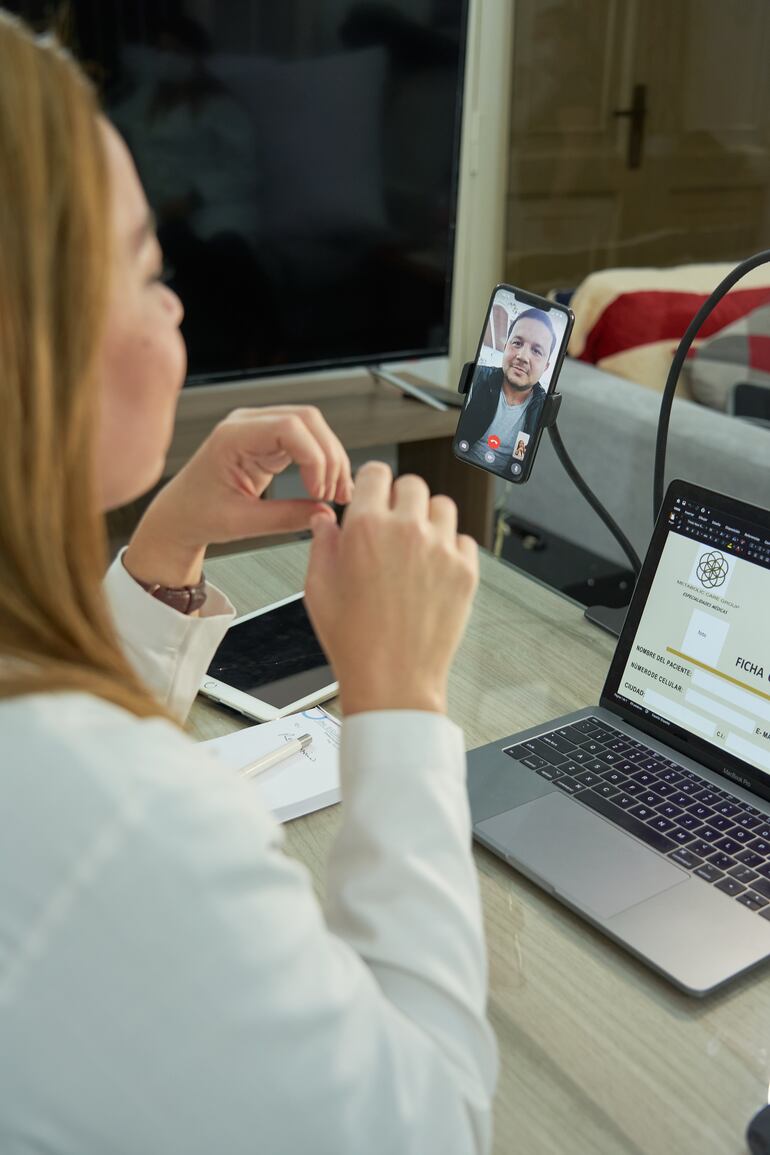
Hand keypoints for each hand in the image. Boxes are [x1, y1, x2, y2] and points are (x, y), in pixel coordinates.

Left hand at [124, 406, 352, 586]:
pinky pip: (306, 441)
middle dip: (330, 456)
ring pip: (313, 428)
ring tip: (337, 493)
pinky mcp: (269, 441)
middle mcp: (247, 424)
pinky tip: (328, 485)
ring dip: (331, 459)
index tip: (320, 491)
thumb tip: (324, 513)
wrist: (179, 515)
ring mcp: (259, 429)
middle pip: (308, 419)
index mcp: (232, 436)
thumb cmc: (197, 514)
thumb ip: (285, 518)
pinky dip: (322, 462)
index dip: (315, 457)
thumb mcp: (242, 522)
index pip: (289, 427)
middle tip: (336, 493)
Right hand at [304, 462, 477, 715]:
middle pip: (412, 484)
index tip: (373, 495)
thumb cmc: (353, 640)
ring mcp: (440, 550)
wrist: (392, 679)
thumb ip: (322, 542)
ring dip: (428, 519)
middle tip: (392, 524)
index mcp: (366, 527)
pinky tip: (433, 568)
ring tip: (415, 545)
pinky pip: (464, 540)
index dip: (371, 484)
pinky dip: (451, 548)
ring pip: (442, 506)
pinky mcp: (465, 571)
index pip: (376, 473)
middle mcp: (406, 531)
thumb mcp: (318, 587)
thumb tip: (324, 519)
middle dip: (399, 499)